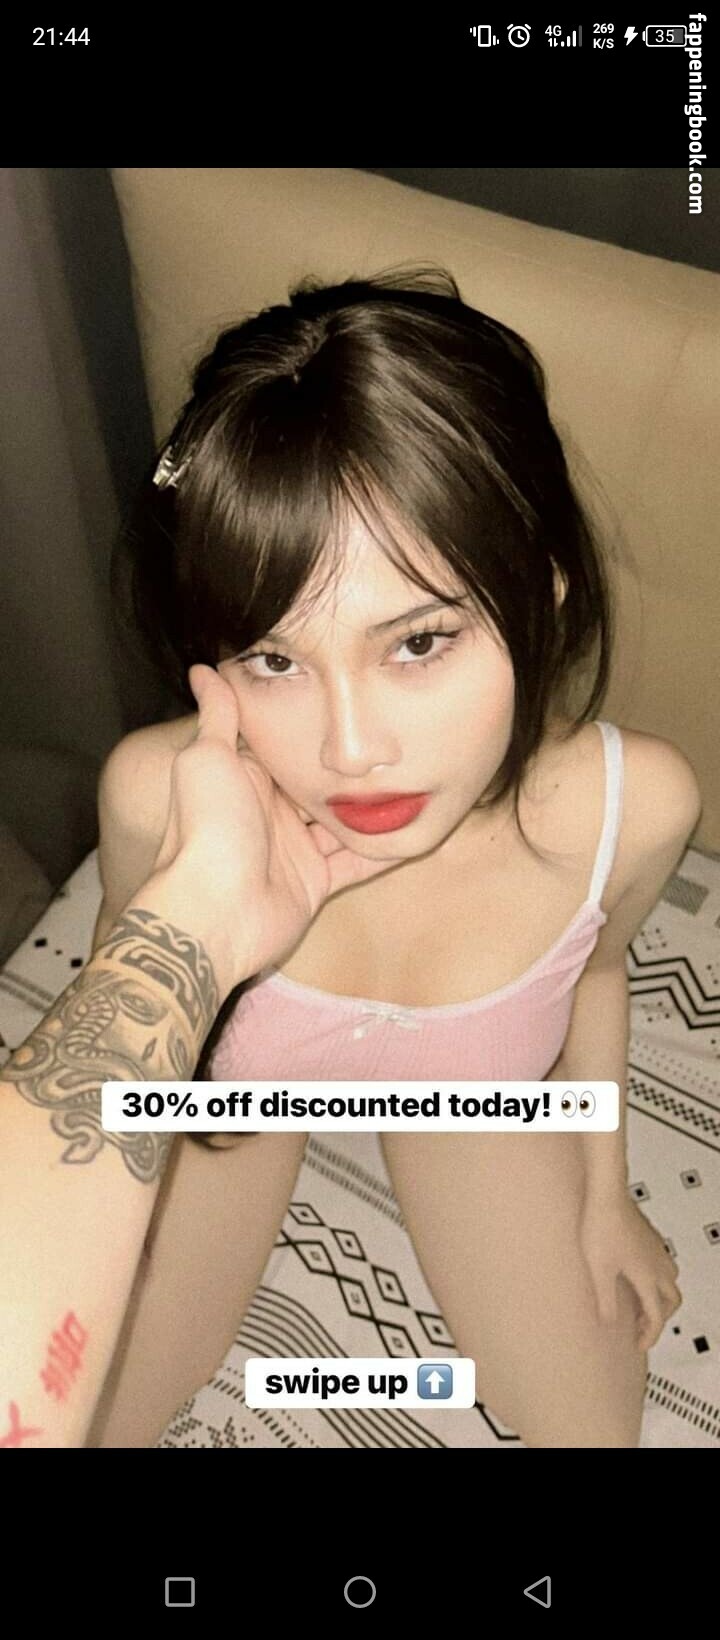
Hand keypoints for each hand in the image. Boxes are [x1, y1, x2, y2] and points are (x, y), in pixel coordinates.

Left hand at [146, 663, 401, 988]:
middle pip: (320, 783)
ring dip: (374, 805)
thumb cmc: (208, 828)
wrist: (214, 913)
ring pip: (342, 822)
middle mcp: (271, 811)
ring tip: (416, 776)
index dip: (316, 726)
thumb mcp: (208, 758)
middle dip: (353, 766)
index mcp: (246, 777)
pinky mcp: (315, 883)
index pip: (287, 745)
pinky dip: (383, 848)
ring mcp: (295, 849)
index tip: (352, 700)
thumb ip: (218, 715)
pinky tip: (414, 826)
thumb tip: (203, 669)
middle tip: (397, 736)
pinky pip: (356, 863)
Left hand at [579, 1193, 681, 1351]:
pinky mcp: (650, 1237)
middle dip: (661, 1318)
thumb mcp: (599, 1270)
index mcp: (647, 1277)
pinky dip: (657, 1278)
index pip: (656, 1316)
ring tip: (639, 1302)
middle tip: (641, 1326)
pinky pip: (664, 1264)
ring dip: (661, 1297)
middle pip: (672, 1300)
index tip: (639, 1345)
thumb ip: (605, 1300)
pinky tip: (636, 1274)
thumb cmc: (600, 1228)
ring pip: (671, 1280)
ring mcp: (656, 1249)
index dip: (650, 1336)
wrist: (606, 1194)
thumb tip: (610, 1323)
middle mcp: (658, 1264)